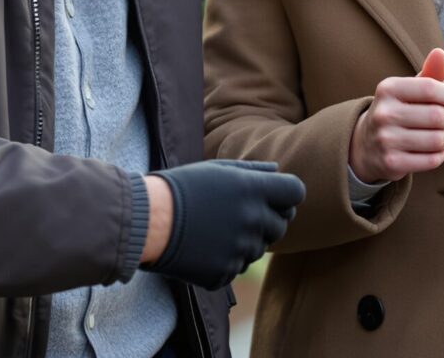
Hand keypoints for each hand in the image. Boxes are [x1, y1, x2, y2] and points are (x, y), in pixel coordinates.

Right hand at [144, 160, 304, 289]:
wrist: (148, 221)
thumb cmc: (182, 188)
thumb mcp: (216, 170)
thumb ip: (253, 171)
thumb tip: (277, 171)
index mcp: (253, 190)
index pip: (295, 192)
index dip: (286, 196)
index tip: (273, 198)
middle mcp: (252, 220)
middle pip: (281, 226)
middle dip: (266, 221)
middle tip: (235, 215)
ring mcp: (239, 250)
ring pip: (258, 249)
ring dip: (244, 242)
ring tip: (214, 230)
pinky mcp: (224, 273)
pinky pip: (235, 268)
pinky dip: (223, 260)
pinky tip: (203, 248)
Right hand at [349, 48, 443, 182]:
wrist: (365, 144)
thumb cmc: (397, 110)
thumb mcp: (407, 90)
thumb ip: (428, 73)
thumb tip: (440, 53)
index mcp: (388, 89)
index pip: (431, 88)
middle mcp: (384, 113)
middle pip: (437, 116)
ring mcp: (386, 140)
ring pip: (436, 140)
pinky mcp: (391, 163)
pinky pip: (431, 160)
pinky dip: (441, 155)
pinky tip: (438, 149)